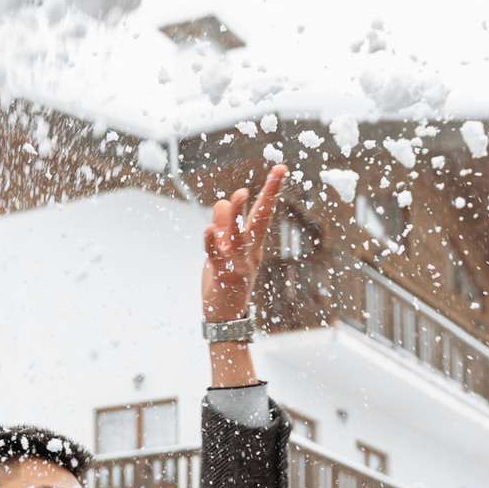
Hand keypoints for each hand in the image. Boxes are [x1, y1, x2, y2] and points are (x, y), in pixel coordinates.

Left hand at [202, 163, 285, 322]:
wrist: (225, 318)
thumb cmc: (226, 281)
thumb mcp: (226, 251)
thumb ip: (223, 227)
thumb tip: (222, 202)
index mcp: (253, 245)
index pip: (264, 213)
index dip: (272, 190)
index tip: (281, 168)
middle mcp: (249, 253)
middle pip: (261, 221)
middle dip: (270, 196)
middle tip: (277, 172)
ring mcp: (238, 266)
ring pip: (239, 238)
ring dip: (237, 217)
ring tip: (236, 196)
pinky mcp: (222, 278)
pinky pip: (216, 258)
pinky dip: (211, 244)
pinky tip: (207, 230)